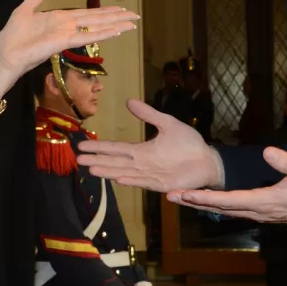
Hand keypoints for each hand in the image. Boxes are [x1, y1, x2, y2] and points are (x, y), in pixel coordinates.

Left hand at [0, 0, 137, 81]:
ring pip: (96, 28)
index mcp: (60, 20)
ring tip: (132, 23)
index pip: (87, 14)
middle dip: (117, 18)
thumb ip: (33, 1)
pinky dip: (100, 34)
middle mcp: (67, 27)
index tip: (120, 9)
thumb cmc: (13, 38)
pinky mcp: (63, 42)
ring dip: (115, 25)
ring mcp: (67, 35)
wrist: (6, 56)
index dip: (104, 12)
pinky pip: (85, 36)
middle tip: (136, 16)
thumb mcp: (23, 12)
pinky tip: (115, 32)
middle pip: (97, 21)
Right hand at [77, 99, 223, 192]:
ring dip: (108, 172)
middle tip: (78, 160)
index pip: (116, 149)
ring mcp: (151, 175)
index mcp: (142, 151)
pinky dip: (131, 180)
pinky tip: (118, 179)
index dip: (100, 147)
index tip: (82, 145)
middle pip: (115, 162)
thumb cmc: (189, 144)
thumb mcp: (167, 124)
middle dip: (97, 161)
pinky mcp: (162, 184)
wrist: (208, 159)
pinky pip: (143, 182)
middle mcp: (142, 164)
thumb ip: (149, 115)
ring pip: (124, 173)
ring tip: (91, 169)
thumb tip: (129, 101)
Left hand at [170, 147, 286, 224]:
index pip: (228, 201)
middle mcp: (257, 212)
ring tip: (181, 197)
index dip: (204, 198)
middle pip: (219, 208)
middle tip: (170, 196)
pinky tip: (205, 200)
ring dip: (202, 204)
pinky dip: (215, 205)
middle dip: (194, 202)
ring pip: (224, 210)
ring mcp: (258, 214)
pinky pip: (232, 209)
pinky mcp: (260, 212)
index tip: (185, 193)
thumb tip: (268, 151)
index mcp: (264, 202)